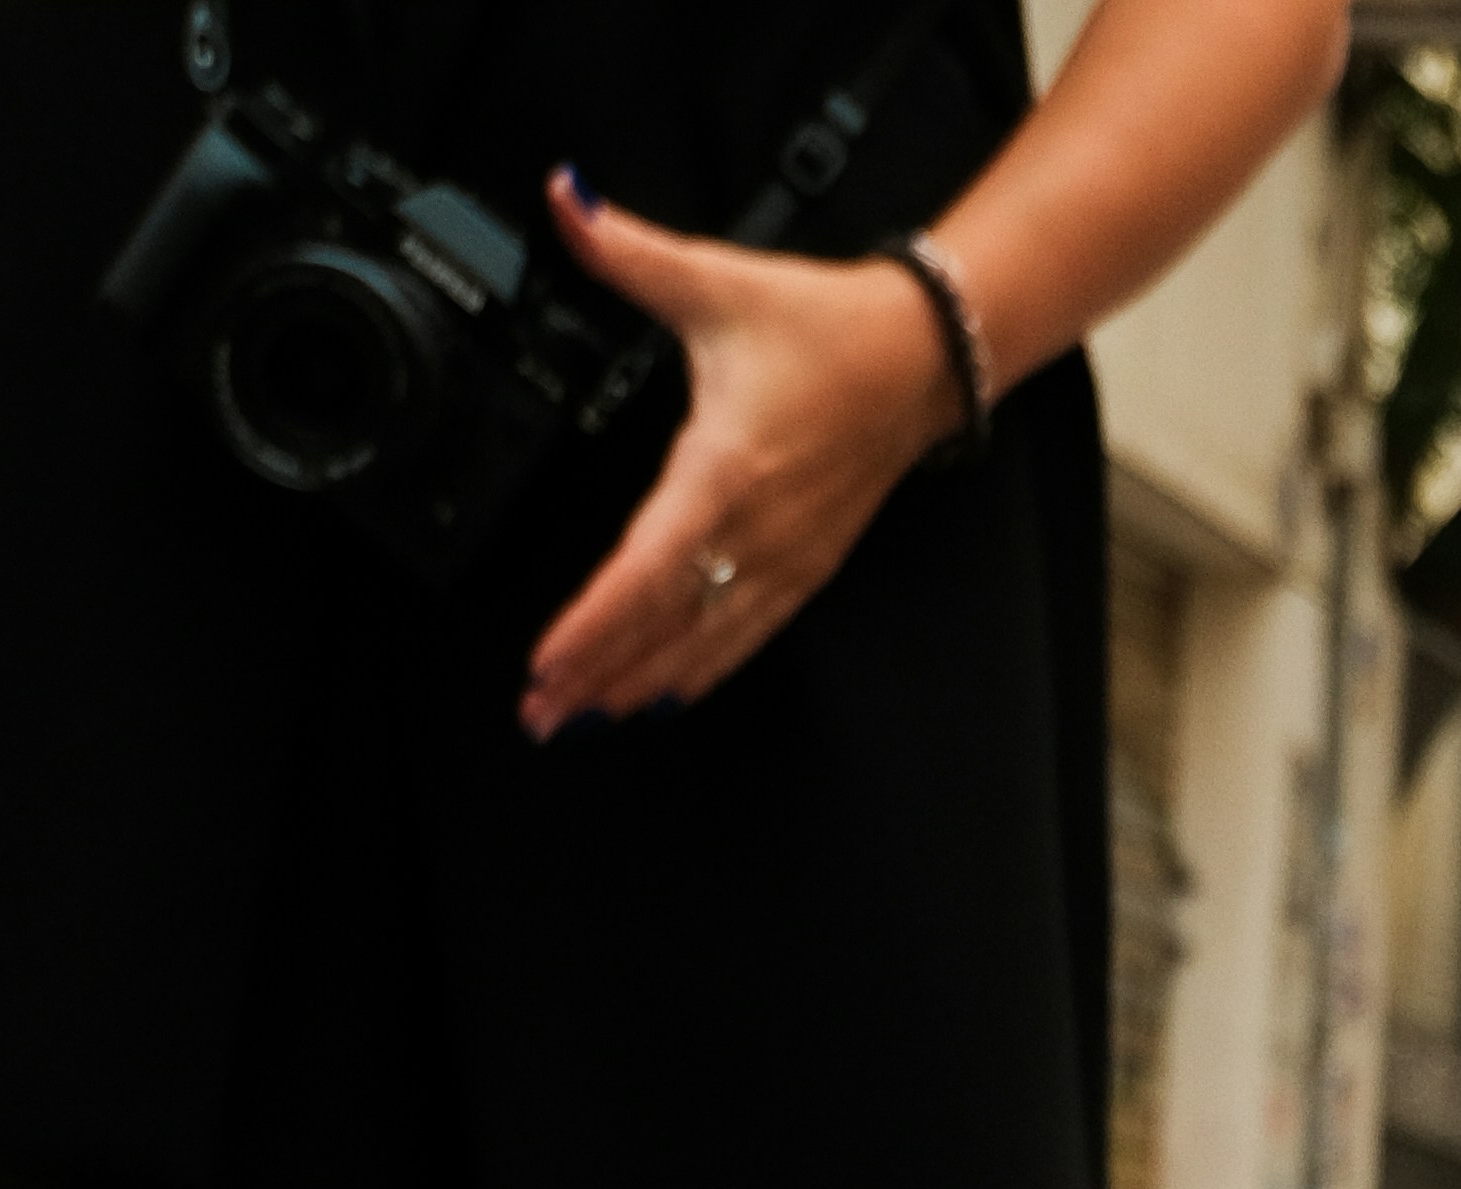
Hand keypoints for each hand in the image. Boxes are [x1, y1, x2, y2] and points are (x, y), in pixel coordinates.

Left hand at [517, 179, 954, 744]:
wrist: (919, 361)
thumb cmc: (824, 329)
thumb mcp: (715, 280)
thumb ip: (627, 249)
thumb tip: (566, 201)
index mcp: (726, 472)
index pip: (646, 568)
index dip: (594, 622)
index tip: (550, 661)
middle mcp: (755, 532)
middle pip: (663, 624)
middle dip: (597, 672)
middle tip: (541, 712)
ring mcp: (783, 560)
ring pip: (702, 644)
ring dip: (639, 683)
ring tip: (583, 714)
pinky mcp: (803, 570)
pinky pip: (742, 636)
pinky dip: (698, 670)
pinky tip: (663, 694)